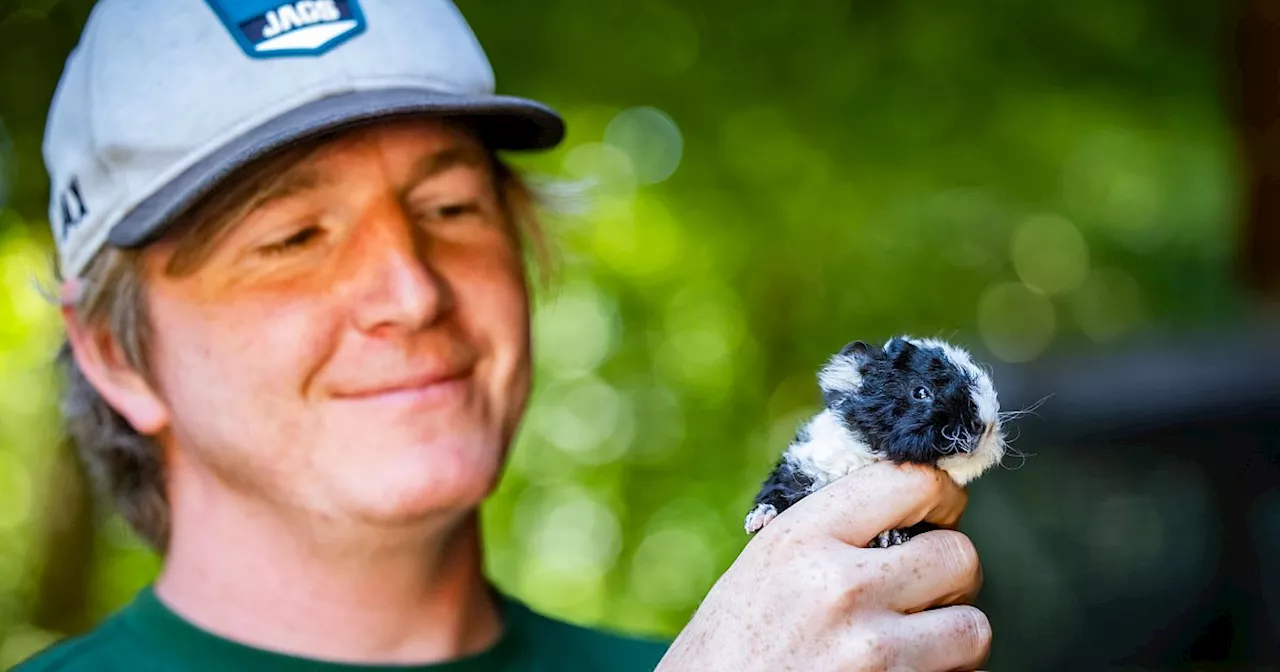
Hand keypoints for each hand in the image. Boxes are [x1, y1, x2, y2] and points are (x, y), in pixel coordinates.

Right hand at [656, 462, 989, 671]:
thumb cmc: (725, 651)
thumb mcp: (761, 568)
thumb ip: (830, 534)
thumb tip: (914, 505)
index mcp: (802, 539)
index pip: (911, 482)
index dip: (940, 496)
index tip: (937, 512)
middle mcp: (841, 588)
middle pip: (959, 556)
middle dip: (949, 576)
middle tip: (922, 593)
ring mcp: (873, 652)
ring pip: (972, 628)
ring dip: (951, 638)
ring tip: (910, 646)